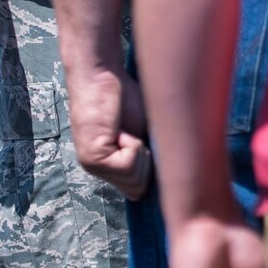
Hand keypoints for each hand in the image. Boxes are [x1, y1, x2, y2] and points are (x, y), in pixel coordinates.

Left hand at [68, 66, 151, 199]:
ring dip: (139, 152)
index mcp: (111, 169)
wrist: (102, 75)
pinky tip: (119, 130)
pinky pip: (128, 164)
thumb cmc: (125, 98)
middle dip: (146, 162)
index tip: (151, 155)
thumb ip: (151, 157)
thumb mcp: (144, 133)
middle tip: (134, 136)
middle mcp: (99, 172)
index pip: (137, 193)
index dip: (151, 176)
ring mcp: (93, 167)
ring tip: (125, 131)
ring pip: (135, 179)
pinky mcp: (93, 158)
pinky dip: (133, 145)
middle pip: (139, 189)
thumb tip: (173, 178)